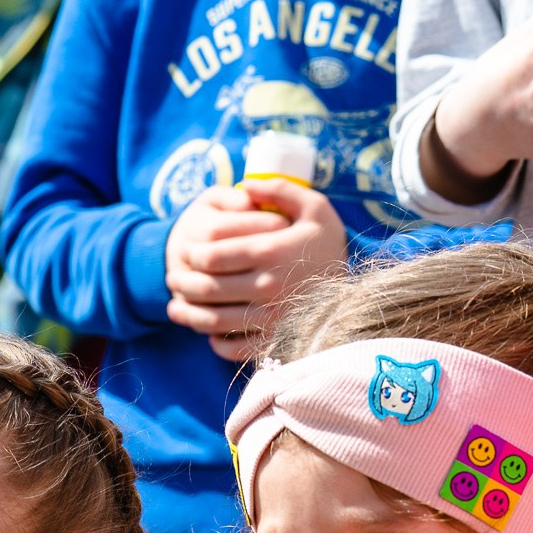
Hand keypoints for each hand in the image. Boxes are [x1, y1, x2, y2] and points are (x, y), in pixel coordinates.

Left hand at [165, 181, 350, 362]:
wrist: (359, 287)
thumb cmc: (329, 243)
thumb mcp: (314, 206)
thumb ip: (279, 189)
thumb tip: (244, 184)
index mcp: (271, 252)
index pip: (214, 255)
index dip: (192, 253)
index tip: (186, 251)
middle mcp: (268, 287)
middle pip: (207, 288)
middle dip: (182, 281)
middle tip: (172, 277)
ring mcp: (270, 318)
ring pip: (213, 321)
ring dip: (187, 315)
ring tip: (174, 307)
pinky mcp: (274, 341)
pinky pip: (233, 348)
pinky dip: (214, 343)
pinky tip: (207, 332)